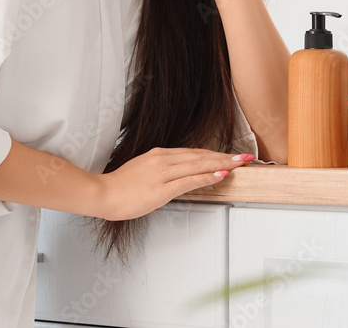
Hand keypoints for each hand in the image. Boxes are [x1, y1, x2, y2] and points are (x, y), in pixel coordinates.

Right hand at [96, 147, 255, 220]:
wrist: (102, 194)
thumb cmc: (120, 187)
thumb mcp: (144, 172)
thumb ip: (163, 170)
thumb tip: (180, 173)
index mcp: (159, 155)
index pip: (193, 153)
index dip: (215, 154)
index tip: (230, 155)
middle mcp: (163, 160)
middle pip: (200, 156)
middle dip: (225, 156)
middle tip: (245, 157)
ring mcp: (162, 173)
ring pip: (198, 165)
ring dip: (221, 163)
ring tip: (239, 163)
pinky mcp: (161, 188)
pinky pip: (189, 180)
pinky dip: (207, 176)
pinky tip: (220, 175)